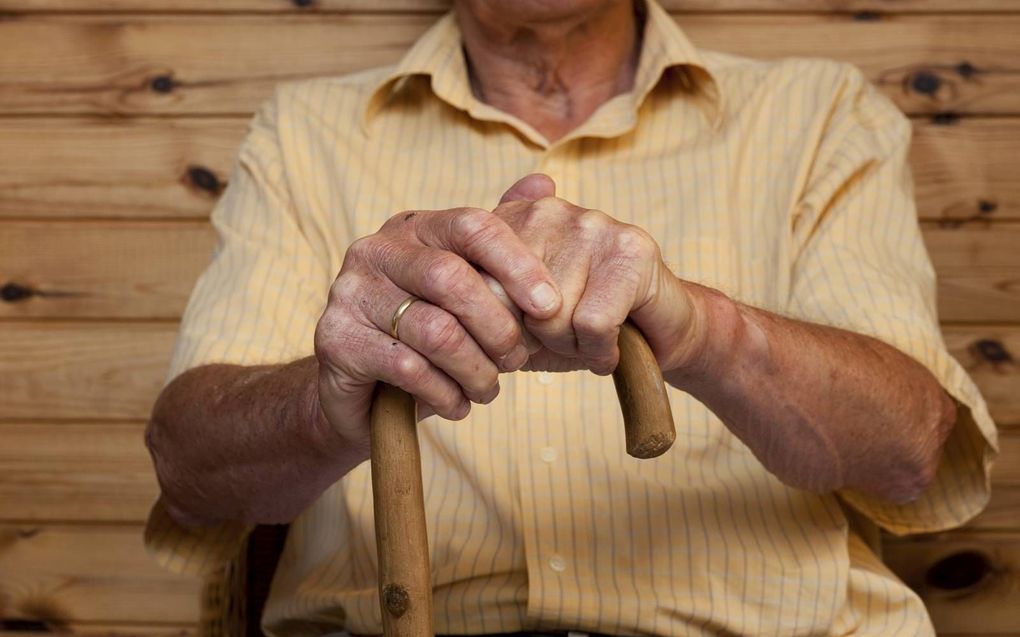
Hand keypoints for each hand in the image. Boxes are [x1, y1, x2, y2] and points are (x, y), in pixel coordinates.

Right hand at [313, 201, 563, 446]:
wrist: (361, 392)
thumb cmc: (425, 333)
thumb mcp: (466, 285)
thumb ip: (500, 238)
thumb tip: (545, 180)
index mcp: (413, 228)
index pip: (472, 225)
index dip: (518, 263)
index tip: (550, 306)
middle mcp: (376, 250)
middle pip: (453, 279)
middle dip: (499, 327)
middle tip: (518, 361)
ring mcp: (349, 293)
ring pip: (435, 331)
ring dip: (476, 370)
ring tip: (488, 390)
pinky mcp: (335, 339)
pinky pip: (408, 367)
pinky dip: (445, 393)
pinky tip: (457, 404)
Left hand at [489, 174, 697, 375]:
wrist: (655, 334)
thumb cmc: (578, 327)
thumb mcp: (517, 320)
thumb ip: (483, 304)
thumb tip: (466, 303)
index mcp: (512, 221)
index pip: (477, 284)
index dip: (500, 327)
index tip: (526, 332)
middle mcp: (548, 211)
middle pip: (513, 303)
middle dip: (537, 337)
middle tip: (567, 333)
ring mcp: (593, 223)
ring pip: (553, 315)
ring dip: (572, 345)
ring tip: (591, 335)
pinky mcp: (632, 248)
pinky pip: (592, 322)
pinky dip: (600, 350)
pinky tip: (611, 344)